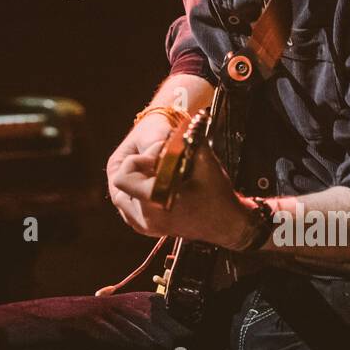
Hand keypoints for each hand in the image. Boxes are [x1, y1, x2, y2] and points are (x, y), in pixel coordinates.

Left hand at [107, 136, 249, 247]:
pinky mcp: (146, 228)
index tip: (160, 158)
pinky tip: (157, 185)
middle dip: (139, 169)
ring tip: (160, 175)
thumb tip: (184, 120)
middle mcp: (147, 219)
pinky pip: (128, 206)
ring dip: (136, 180)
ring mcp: (145, 227)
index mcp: (158, 203)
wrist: (228, 223)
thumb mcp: (204, 160)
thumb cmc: (218, 194)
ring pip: (121, 195)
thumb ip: (190, 139)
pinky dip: (137, 192)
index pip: (123, 176)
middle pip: (123, 183)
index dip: (140, 161)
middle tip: (161, 165)